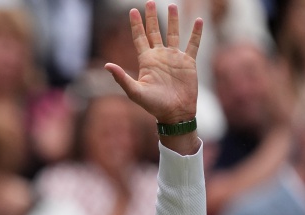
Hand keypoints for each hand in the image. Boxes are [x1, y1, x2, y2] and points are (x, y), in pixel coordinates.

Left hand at [105, 2, 202, 125]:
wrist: (174, 113)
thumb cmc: (153, 105)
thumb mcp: (135, 91)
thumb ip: (121, 78)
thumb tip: (106, 65)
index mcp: (146, 61)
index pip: (139, 38)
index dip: (136, 24)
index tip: (132, 10)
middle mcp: (160, 56)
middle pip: (155, 31)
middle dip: (152, 17)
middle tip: (149, 2)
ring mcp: (174, 58)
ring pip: (173, 34)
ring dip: (173, 20)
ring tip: (172, 5)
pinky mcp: (188, 62)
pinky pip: (193, 44)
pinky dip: (196, 33)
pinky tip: (198, 21)